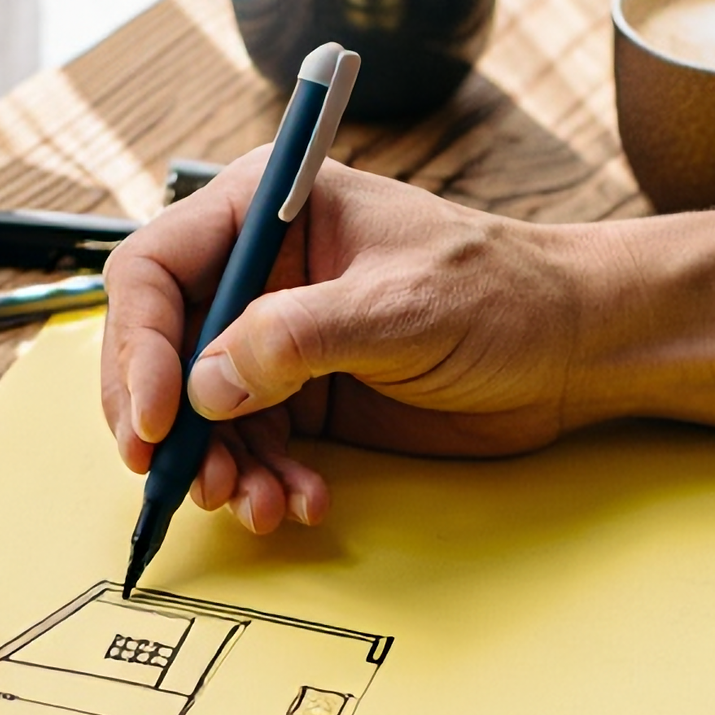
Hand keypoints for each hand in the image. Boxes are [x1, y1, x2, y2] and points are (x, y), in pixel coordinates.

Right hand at [100, 156, 595, 533]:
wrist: (577, 348)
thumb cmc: (504, 293)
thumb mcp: (398, 307)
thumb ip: (296, 338)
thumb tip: (207, 386)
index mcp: (267, 210)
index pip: (155, 271)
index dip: (138, 346)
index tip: (157, 417)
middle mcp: (260, 271)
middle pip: (163, 349)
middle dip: (168, 423)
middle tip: (180, 481)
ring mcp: (279, 338)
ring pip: (204, 413)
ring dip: (219, 467)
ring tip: (258, 505)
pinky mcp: (307, 396)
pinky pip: (253, 447)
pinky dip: (265, 483)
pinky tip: (301, 502)